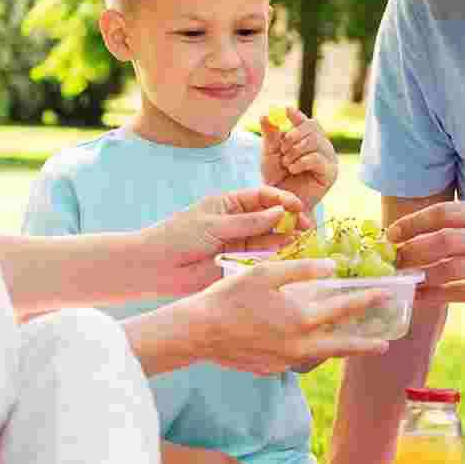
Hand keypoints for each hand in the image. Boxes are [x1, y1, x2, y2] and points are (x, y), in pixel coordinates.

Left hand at [140, 184, 307, 274]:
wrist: (157, 267)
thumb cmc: (178, 237)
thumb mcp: (214, 224)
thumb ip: (248, 221)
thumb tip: (280, 211)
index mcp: (229, 204)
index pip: (262, 196)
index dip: (282, 199)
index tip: (297, 205)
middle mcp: (238, 222)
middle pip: (271, 217)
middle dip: (290, 219)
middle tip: (307, 225)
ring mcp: (240, 242)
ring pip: (270, 237)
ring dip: (287, 237)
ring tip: (303, 238)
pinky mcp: (239, 263)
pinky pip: (262, 257)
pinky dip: (277, 255)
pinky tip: (289, 253)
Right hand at [190, 257, 391, 372]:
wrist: (198, 332)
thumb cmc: (230, 297)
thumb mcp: (266, 273)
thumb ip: (302, 270)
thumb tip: (332, 268)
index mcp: (300, 319)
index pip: (343, 309)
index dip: (366, 300)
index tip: (385, 295)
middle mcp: (298, 346)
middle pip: (341, 347)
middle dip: (365, 345)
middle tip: (384, 344)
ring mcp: (284, 361)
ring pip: (317, 355)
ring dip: (334, 348)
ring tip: (346, 342)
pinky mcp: (269, 369)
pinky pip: (294, 359)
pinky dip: (305, 351)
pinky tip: (301, 342)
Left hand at [261, 107, 337, 212]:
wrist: (282, 202)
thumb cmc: (277, 178)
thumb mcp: (270, 153)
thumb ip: (270, 135)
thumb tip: (265, 115)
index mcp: (306, 136)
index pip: (304, 119)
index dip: (296, 113)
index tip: (285, 110)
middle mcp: (320, 143)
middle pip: (313, 125)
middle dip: (294, 135)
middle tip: (282, 149)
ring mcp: (328, 157)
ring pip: (315, 140)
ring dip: (295, 151)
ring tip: (287, 164)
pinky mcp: (331, 171)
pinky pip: (317, 158)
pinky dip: (301, 162)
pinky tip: (293, 169)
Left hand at [387, 198, 464, 313]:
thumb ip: (454, 225)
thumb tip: (403, 234)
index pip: (443, 213)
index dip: (412, 223)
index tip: (390, 235)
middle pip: (444, 239)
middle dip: (412, 250)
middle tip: (393, 260)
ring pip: (450, 268)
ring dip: (420, 274)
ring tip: (402, 278)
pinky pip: (457, 293)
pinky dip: (432, 295)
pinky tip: (417, 296)